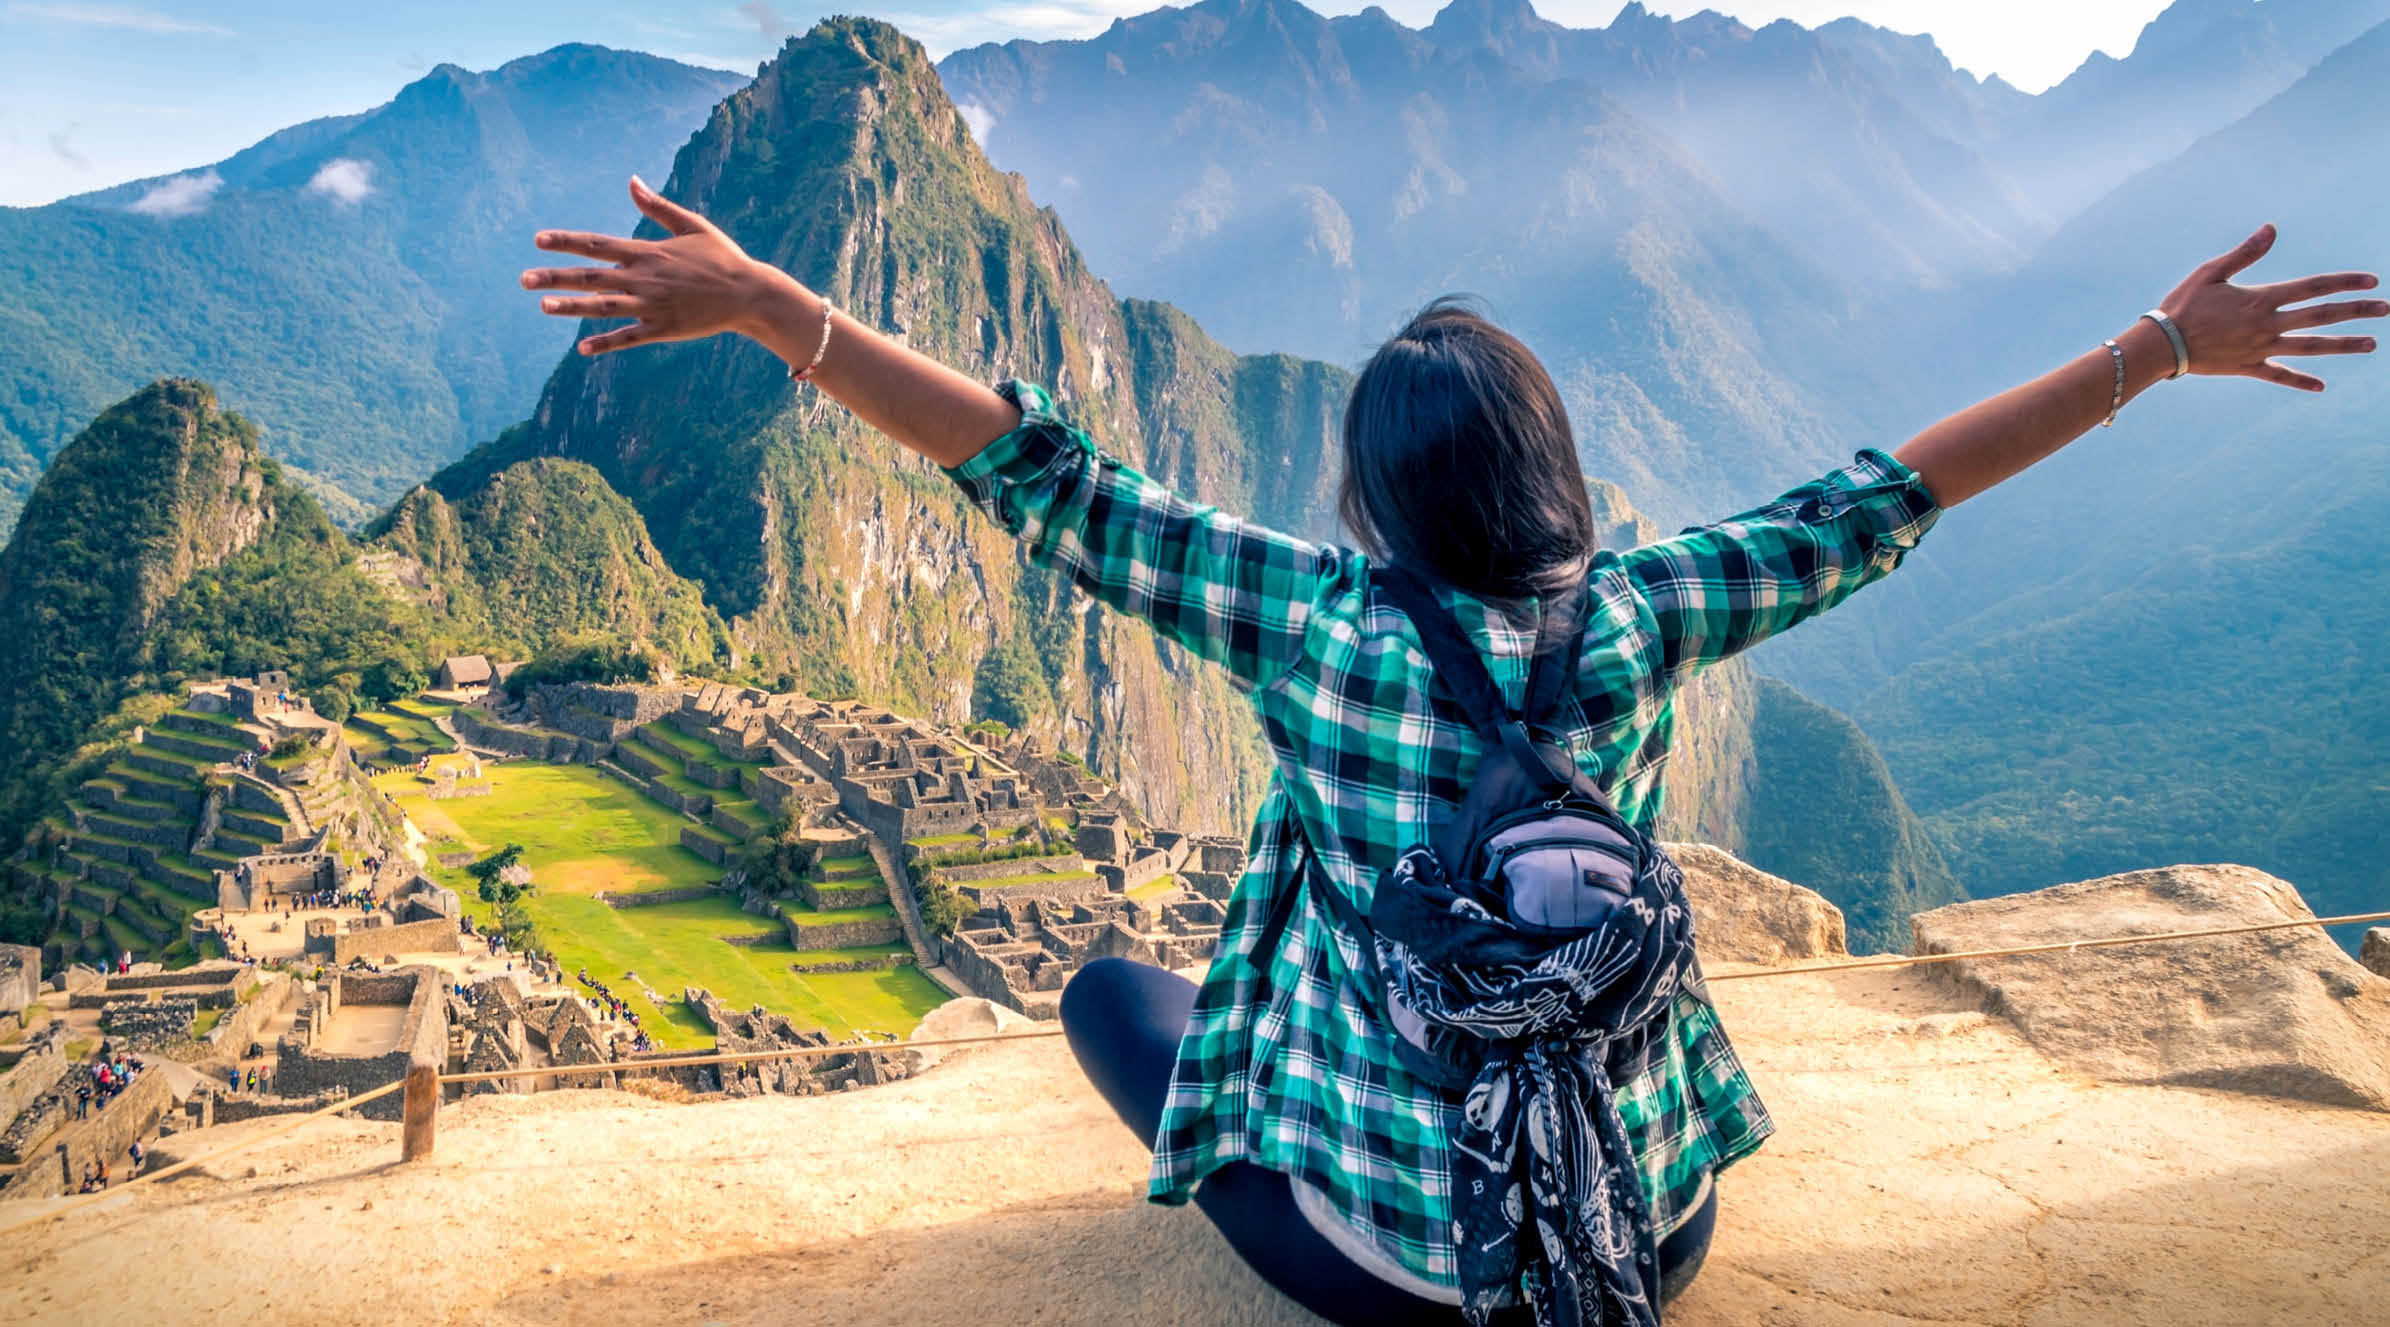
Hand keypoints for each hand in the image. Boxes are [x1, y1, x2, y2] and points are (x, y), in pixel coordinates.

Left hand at [520, 176, 808, 355]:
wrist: (750, 294)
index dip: (566, 242)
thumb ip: (657, 206)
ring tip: (542, 306)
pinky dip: (606, 342)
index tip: (538, 240)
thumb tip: (631, 180)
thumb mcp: (692, 225)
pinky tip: (583, 348)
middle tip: (523, 279)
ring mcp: (653, 305)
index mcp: (648, 252)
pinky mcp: (664, 329)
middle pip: (591, 277)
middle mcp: (645, 278)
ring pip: (603, 306)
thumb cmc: (723, 258)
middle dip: (554, 276)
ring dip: (571, 307)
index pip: (598, 244)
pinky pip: (629, 336)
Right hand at [2158, 224, 2384, 391]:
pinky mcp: (2247, 366)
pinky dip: (2300, 381)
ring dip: (2343, 345)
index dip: (2344, 282)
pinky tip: (2321, 387)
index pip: (2313, 287)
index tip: (2372, 280)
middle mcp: (2267, 324)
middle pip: (2322, 316)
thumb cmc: (2183, 304)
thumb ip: (2245, 253)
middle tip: (2387, 309)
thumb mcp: (2211, 272)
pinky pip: (2279, 374)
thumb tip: (2272, 229)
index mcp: (2262, 298)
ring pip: (2310, 347)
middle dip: (2358, 312)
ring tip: (2372, 344)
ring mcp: (2260, 348)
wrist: (2161, 344)